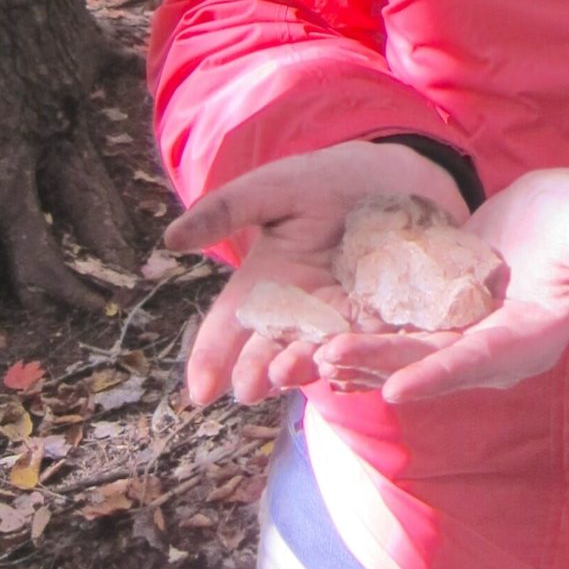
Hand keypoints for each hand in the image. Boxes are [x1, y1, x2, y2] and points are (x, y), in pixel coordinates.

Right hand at [165, 140, 468, 407]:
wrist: (396, 177)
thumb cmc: (326, 182)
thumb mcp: (274, 189)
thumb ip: (228, 209)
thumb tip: (171, 238)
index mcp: (265, 283)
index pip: (229, 324)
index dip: (212, 357)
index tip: (199, 390)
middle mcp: (298, 309)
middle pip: (270, 348)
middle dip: (257, 370)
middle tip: (247, 389)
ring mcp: (341, 316)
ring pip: (315, 352)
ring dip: (301, 368)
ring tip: (286, 376)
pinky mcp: (384, 315)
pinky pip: (368, 341)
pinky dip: (356, 356)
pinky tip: (345, 368)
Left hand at [315, 167, 568, 405]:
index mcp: (530, 339)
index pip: (478, 362)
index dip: (437, 376)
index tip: (395, 389)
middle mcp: (492, 348)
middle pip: (428, 362)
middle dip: (376, 365)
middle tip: (324, 361)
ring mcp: (466, 332)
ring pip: (405, 351)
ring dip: (359, 356)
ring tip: (307, 357)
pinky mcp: (446, 311)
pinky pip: (400, 328)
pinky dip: (363, 333)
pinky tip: (320, 338)